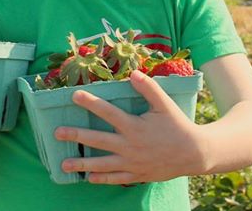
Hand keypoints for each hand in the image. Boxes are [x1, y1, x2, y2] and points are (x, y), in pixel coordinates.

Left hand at [54, 70, 205, 184]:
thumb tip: (133, 73)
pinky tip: (88, 178)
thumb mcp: (164, 104)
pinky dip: (101, 179)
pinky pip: (115, 179)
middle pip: (98, 140)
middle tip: (57, 133)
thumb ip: (149, 88)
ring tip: (64, 164)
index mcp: (134, 126)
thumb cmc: (177, 125)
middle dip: (76, 135)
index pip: (108, 112)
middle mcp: (129, 146)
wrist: (195, 154)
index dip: (91, 103)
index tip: (74, 95)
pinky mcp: (137, 175)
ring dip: (82, 163)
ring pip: (102, 164)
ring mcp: (132, 163)